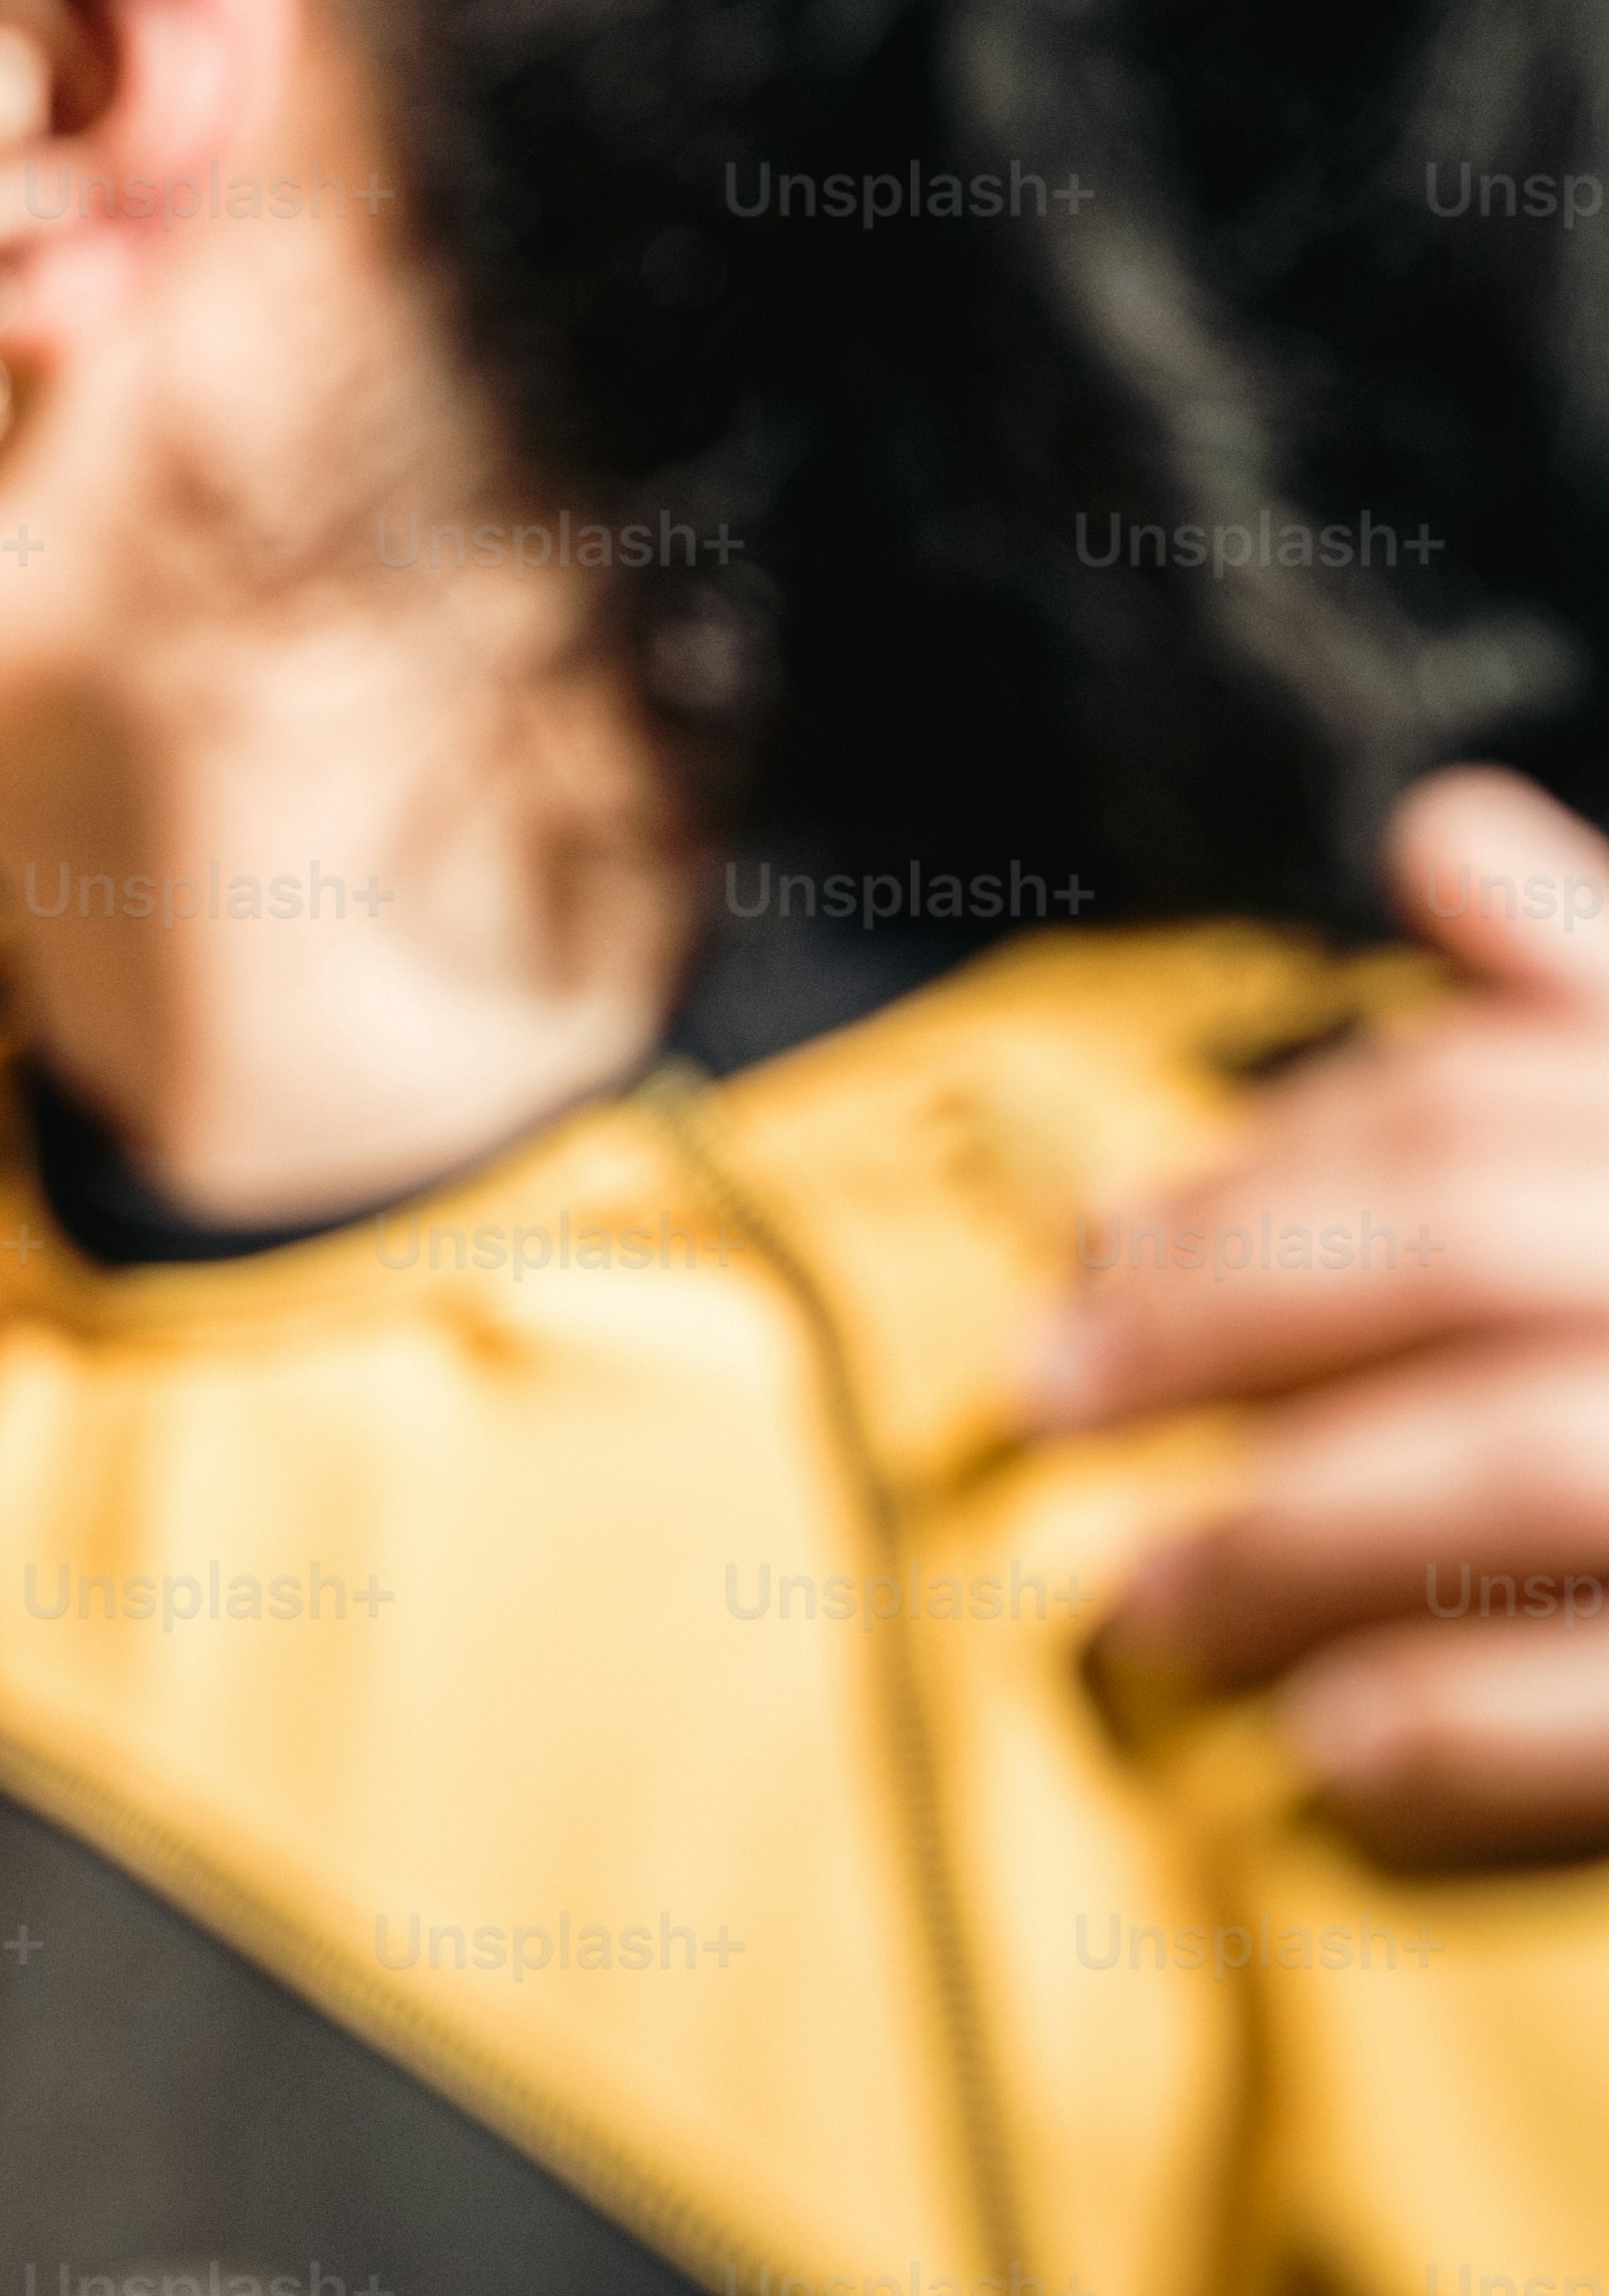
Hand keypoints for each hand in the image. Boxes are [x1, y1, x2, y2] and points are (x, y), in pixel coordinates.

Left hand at [1036, 766, 1608, 1863]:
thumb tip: (1443, 830)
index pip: (1488, 1108)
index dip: (1272, 1165)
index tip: (1103, 1237)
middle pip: (1474, 1251)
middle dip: (1227, 1317)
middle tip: (1047, 1402)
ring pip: (1530, 1461)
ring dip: (1301, 1531)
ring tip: (1152, 1609)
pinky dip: (1462, 1715)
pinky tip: (1336, 1747)